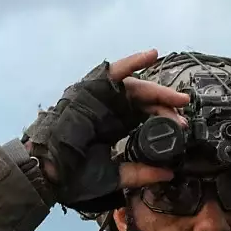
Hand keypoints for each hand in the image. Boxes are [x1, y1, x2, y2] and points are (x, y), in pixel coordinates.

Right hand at [23, 49, 189, 211]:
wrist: (46, 171)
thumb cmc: (73, 175)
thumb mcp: (113, 176)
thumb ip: (138, 174)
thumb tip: (167, 175)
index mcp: (115, 126)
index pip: (144, 117)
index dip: (164, 119)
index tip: (181, 127)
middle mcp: (111, 110)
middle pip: (144, 101)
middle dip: (166, 104)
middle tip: (184, 108)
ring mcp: (101, 98)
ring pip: (134, 87)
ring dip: (156, 89)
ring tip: (177, 96)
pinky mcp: (92, 88)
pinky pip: (114, 71)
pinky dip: (133, 62)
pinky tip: (151, 55)